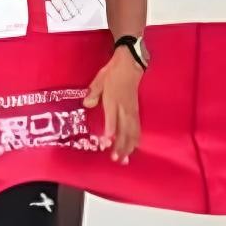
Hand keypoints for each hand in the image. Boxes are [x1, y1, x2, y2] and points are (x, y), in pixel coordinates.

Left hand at [83, 49, 143, 163]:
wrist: (130, 65)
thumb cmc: (112, 73)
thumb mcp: (99, 80)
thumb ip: (93, 93)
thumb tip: (87, 104)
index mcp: (113, 101)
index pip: (112, 119)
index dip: (110, 130)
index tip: (106, 142)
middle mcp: (124, 108)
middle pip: (124, 130)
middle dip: (121, 146)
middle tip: (115, 159)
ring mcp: (132, 111)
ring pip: (132, 132)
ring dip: (129, 146)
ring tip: (124, 159)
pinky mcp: (136, 111)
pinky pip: (137, 128)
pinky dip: (136, 139)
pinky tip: (134, 148)